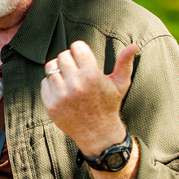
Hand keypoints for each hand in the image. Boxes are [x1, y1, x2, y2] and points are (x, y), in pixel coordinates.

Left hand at [41, 40, 138, 155]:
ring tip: (68, 79)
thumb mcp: (120, 84)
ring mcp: (61, 96)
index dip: (80, 50)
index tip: (82, 58)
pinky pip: (45, 83)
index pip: (77, 47)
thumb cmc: (109, 105)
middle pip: (63, 56)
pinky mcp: (51, 105)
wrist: (98, 133)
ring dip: (59, 70)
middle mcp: (76, 85)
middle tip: (76, 69)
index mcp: (92, 76)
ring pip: (51, 67)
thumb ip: (125, 63)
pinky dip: (52, 84)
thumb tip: (133, 45)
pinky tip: (63, 90)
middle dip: (69, 60)